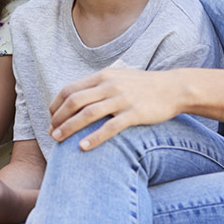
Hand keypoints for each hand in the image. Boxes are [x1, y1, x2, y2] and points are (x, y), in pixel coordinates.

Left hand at [49, 68, 180, 150]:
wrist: (173, 88)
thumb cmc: (143, 86)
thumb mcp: (118, 78)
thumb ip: (99, 85)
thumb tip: (78, 98)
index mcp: (103, 76)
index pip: (70, 89)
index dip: (56, 104)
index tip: (51, 118)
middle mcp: (109, 85)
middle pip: (74, 101)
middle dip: (58, 118)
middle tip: (50, 132)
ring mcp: (122, 99)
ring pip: (88, 113)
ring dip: (69, 127)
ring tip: (57, 139)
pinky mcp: (134, 113)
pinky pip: (110, 127)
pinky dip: (94, 137)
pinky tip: (82, 147)